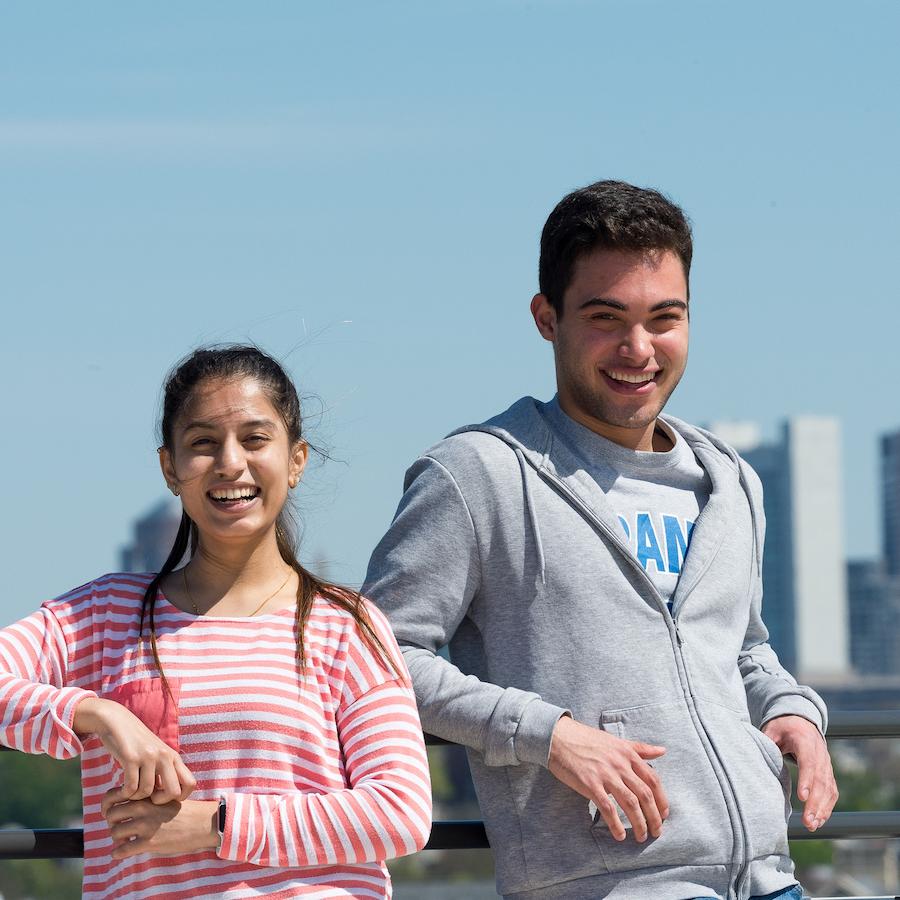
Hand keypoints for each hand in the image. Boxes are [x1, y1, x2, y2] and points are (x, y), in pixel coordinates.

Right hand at [74, 697, 195, 803]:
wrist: (117, 722)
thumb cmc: (136, 743)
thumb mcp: (156, 754)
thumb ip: (164, 771)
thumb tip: (170, 796)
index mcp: (173, 756)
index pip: (190, 784)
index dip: (179, 797)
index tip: (163, 796)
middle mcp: (165, 756)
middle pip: (173, 792)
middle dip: (159, 802)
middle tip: (147, 798)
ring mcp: (149, 756)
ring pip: (147, 792)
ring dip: (136, 796)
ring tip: (130, 790)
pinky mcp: (131, 757)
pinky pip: (131, 787)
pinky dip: (125, 793)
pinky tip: (121, 789)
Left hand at [102, 790, 218, 858]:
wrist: (203, 823)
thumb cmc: (184, 810)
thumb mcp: (166, 795)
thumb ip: (147, 796)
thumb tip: (127, 802)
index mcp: (146, 794)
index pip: (113, 795)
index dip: (107, 805)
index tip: (109, 812)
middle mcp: (143, 807)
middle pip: (110, 814)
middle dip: (112, 823)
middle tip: (120, 827)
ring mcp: (146, 824)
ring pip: (115, 832)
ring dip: (116, 838)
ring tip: (124, 840)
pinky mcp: (149, 842)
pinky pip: (122, 850)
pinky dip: (117, 853)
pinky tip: (120, 853)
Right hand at [548, 716, 667, 841]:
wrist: (558, 737)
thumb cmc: (587, 739)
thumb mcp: (616, 741)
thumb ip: (639, 748)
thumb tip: (662, 751)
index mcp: (628, 754)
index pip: (653, 779)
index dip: (661, 799)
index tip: (664, 814)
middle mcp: (620, 764)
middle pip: (645, 795)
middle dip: (654, 817)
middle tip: (656, 832)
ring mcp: (605, 774)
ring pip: (630, 803)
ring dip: (639, 824)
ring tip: (641, 836)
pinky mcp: (590, 784)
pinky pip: (608, 808)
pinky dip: (616, 825)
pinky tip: (619, 835)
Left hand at [762, 714, 837, 830]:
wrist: (801, 722)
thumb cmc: (782, 727)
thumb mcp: (771, 730)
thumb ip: (766, 743)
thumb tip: (755, 759)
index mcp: (805, 741)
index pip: (808, 762)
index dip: (806, 779)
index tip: (802, 797)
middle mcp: (820, 754)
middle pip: (820, 780)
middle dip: (815, 802)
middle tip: (807, 821)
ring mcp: (827, 765)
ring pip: (828, 789)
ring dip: (821, 809)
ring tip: (811, 825)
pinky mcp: (828, 775)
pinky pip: (831, 792)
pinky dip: (827, 807)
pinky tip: (819, 821)